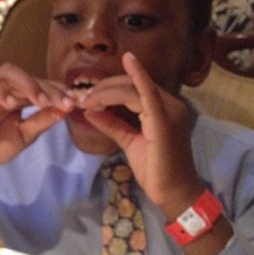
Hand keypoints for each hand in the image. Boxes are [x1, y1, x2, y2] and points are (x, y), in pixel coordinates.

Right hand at [0, 64, 72, 185]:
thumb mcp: (25, 136)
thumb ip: (42, 121)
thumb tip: (65, 110)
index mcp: (20, 97)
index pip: (42, 85)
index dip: (58, 91)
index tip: (74, 102)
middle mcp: (6, 89)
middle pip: (29, 77)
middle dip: (48, 88)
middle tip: (62, 102)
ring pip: (7, 73)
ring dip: (27, 83)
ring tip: (40, 100)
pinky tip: (11, 103)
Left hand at [79, 52, 203, 216]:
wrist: (173, 193)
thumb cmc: (155, 169)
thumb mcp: (129, 141)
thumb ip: (112, 125)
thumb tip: (90, 111)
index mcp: (162, 107)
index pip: (132, 88)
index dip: (106, 89)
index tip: (84, 97)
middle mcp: (169, 104)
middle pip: (130, 84)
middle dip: (102, 88)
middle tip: (80, 98)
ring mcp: (169, 111)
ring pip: (132, 89)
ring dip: (105, 92)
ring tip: (86, 101)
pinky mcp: (164, 121)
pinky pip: (149, 94)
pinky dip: (138, 76)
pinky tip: (128, 61)